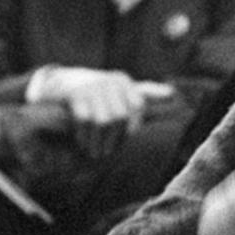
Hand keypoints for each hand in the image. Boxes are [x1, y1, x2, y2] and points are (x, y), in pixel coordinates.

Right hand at [29, 67, 174, 160]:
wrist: (62, 83)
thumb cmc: (98, 93)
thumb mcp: (121, 90)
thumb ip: (147, 93)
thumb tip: (173, 93)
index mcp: (123, 81)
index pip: (137, 107)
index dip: (132, 126)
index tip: (125, 138)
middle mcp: (109, 82)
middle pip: (120, 118)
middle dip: (114, 139)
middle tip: (107, 152)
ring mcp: (91, 88)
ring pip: (104, 122)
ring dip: (98, 141)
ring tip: (94, 152)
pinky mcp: (74, 96)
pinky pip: (84, 121)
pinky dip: (84, 136)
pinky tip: (82, 142)